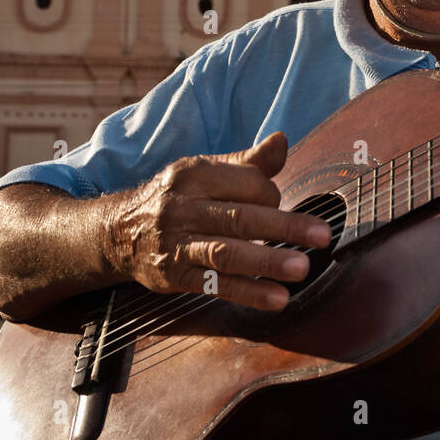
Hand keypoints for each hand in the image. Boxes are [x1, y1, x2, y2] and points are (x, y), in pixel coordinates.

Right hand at [101, 132, 331, 310]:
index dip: (274, 197)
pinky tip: (276, 299)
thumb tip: (282, 140)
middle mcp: (183, 207)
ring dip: (266, 262)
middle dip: (285, 227)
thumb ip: (248, 162)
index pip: (247, 184)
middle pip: (241, 217)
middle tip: (322, 237)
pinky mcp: (173, 276)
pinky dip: (247, 293)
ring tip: (301, 269)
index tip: (283, 207)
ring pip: (226, 253)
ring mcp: (176, 243)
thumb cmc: (177, 198)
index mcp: (195, 174)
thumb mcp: (205, 171)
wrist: (117, 232)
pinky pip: (214, 286)